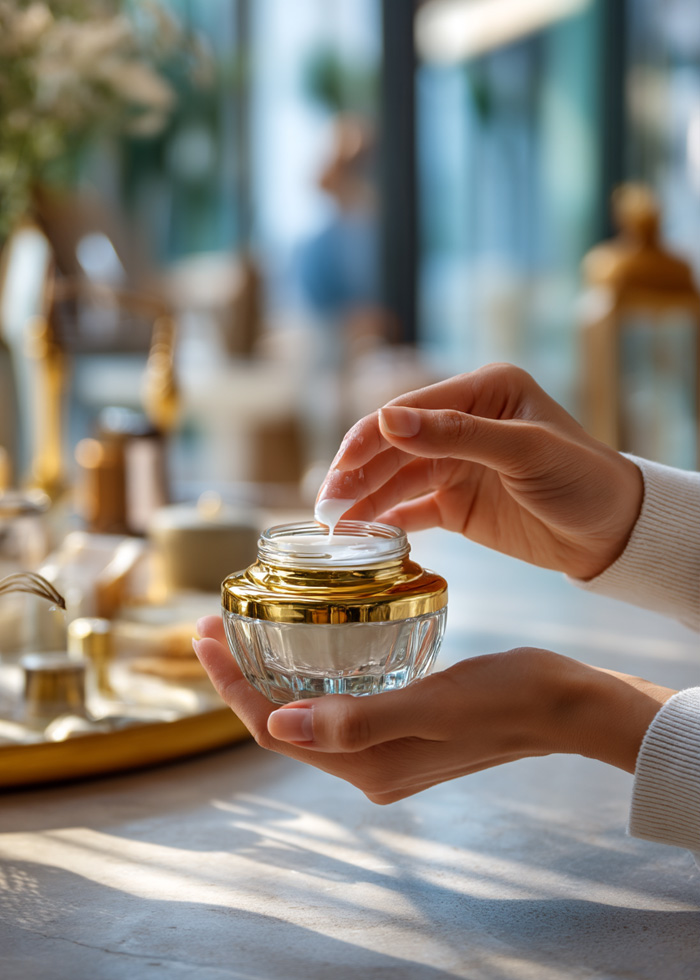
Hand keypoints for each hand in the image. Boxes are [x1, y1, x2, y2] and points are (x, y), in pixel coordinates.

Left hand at [194, 616, 673, 802]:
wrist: (564, 704)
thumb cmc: (505, 696)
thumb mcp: (431, 704)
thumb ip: (356, 721)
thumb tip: (276, 721)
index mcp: (366, 767)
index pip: (275, 729)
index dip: (232, 685)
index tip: (203, 635)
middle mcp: (368, 767)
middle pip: (283, 722)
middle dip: (242, 677)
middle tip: (214, 624)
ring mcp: (385, 751)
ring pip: (308, 714)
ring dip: (272, 675)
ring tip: (247, 630)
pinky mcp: (402, 728)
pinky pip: (338, 707)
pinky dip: (312, 677)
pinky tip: (309, 646)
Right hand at [317, 363, 643, 580]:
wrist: (614, 533)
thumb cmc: (582, 479)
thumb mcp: (523, 451)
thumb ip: (455, 434)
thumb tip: (387, 419)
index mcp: (483, 391)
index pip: (411, 410)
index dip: (371, 437)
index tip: (340, 465)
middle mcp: (465, 423)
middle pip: (396, 446)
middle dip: (360, 473)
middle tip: (327, 503)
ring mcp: (459, 464)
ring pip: (398, 479)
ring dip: (366, 500)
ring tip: (335, 526)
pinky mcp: (459, 503)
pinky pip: (414, 508)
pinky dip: (389, 520)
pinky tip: (365, 534)